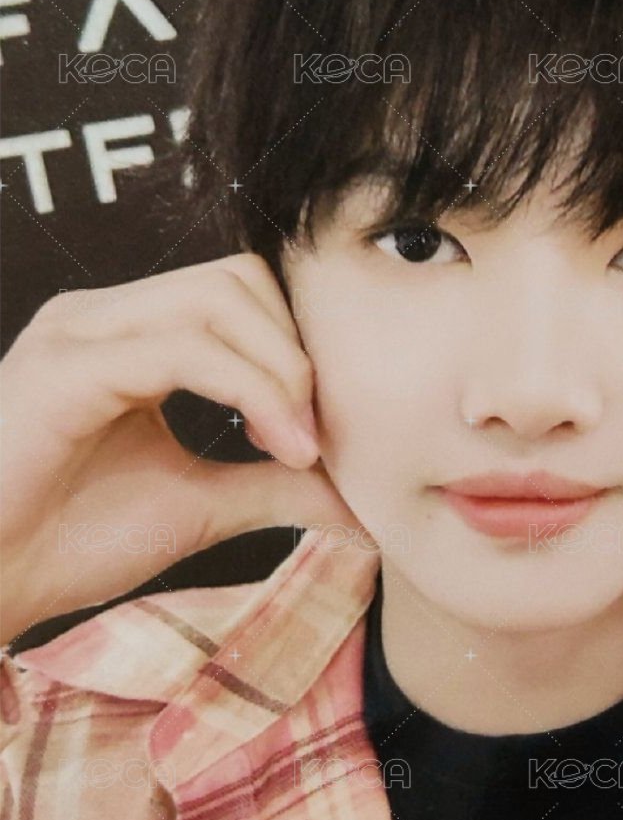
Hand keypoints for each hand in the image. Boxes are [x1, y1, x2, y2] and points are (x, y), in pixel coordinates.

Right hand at [0, 253, 361, 643]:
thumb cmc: (72, 540)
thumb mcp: (200, 505)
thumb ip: (277, 486)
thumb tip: (362, 501)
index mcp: (130, 334)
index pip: (240, 291)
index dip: (297, 347)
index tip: (316, 431)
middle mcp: (102, 316)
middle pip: (237, 279)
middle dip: (297, 352)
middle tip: (313, 437)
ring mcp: (78, 332)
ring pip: (217, 300)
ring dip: (280, 371)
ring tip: (297, 447)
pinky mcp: (63, 368)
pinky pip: (180, 349)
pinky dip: (247, 389)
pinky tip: (270, 445)